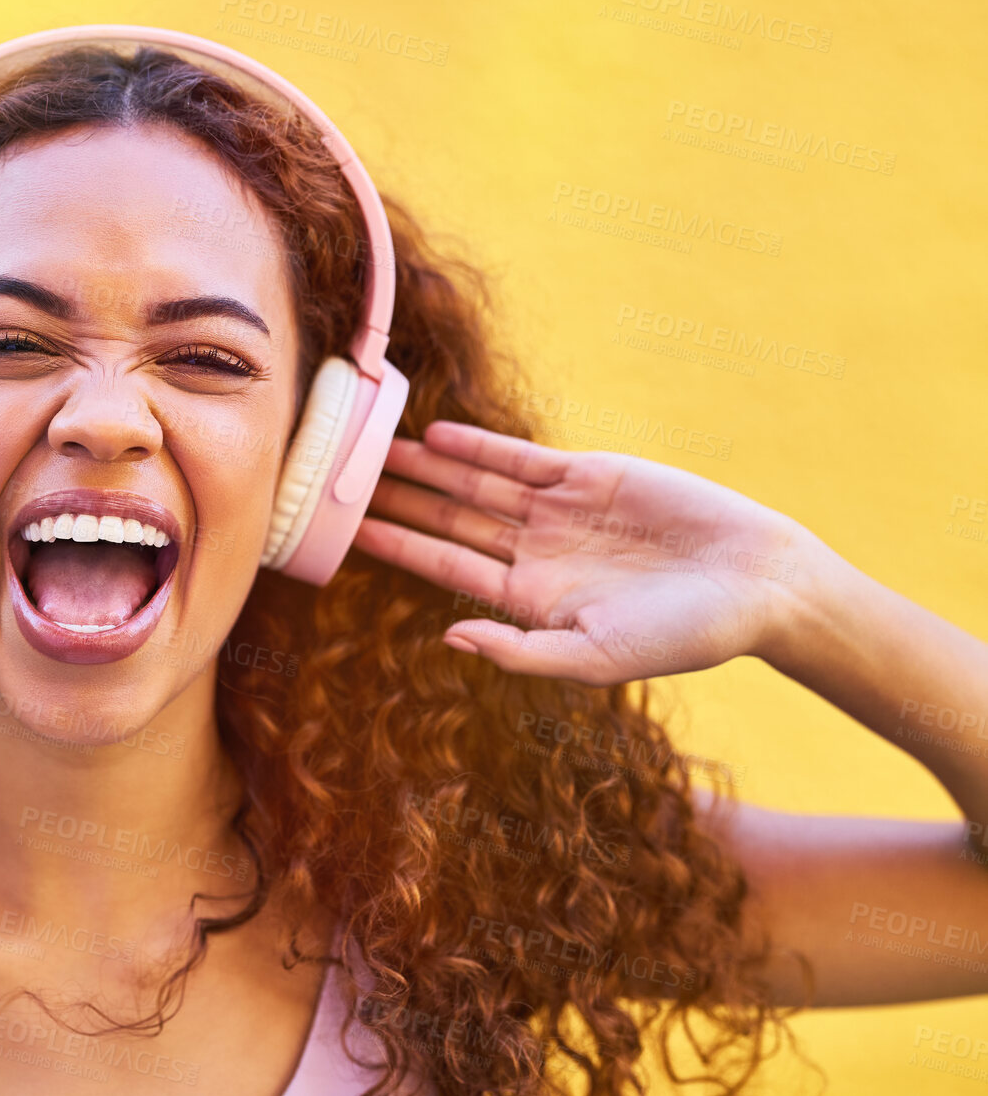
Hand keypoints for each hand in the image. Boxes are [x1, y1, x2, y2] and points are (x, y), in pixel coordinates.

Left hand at [351, 421, 815, 684]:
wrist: (758, 585)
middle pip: (447, 520)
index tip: (341, 535)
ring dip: (425, 469)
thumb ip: (521, 652)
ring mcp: (558, 511)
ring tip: (371, 450)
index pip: (443, 566)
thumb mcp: (596, 658)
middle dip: (396, 502)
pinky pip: (521, 459)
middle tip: (337, 481)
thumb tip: (448, 639)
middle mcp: (533, 551)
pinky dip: (477, 447)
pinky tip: (433, 437)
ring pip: (474, 485)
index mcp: (528, 598)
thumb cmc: (683, 636)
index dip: (395, 548)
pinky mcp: (589, 476)